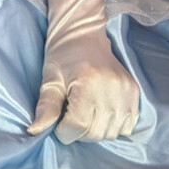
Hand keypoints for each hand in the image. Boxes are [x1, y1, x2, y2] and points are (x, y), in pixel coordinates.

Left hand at [26, 29, 139, 143]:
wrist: (85, 35)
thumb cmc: (63, 56)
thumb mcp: (50, 80)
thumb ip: (46, 107)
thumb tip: (34, 131)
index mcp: (88, 83)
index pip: (76, 127)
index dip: (63, 131)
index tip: (58, 122)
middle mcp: (111, 88)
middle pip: (94, 133)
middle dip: (78, 131)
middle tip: (70, 115)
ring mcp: (126, 91)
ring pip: (110, 133)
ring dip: (95, 130)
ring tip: (85, 113)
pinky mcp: (135, 92)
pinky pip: (127, 125)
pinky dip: (113, 126)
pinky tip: (101, 113)